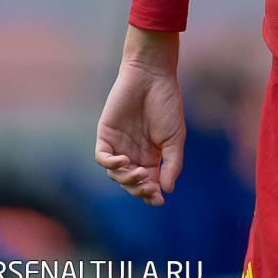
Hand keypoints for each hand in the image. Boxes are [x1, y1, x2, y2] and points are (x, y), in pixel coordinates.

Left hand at [93, 27, 184, 206]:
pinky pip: (102, 159)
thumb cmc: (167, 104)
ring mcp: (118, 145)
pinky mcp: (105, 136)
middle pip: (130, 182)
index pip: (149, 182)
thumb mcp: (175, 137)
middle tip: (148, 188)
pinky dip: (111, 164)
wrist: (152, 78)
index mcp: (151, 155)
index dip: (152, 194)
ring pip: (115, 174)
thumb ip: (172, 163)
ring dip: (126, 179)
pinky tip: (123, 161)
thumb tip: (167, 189)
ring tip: (139, 173)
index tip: (159, 200)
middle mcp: (134, 153)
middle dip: (139, 189)